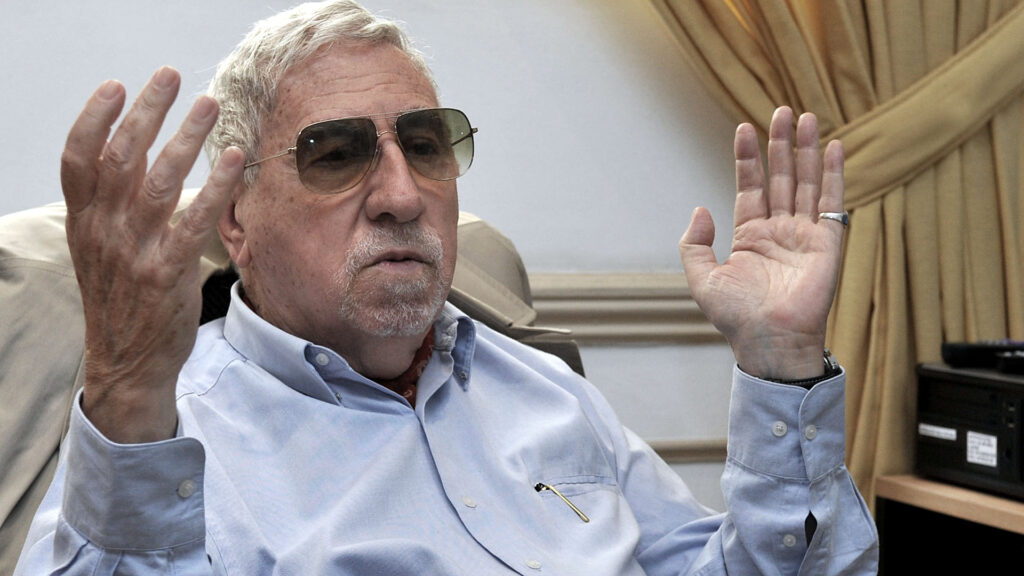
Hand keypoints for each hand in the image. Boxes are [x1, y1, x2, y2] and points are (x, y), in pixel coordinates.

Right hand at [61, 67, 242, 442]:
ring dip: (186, 137)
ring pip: (158, 180)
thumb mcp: (101, 251)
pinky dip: (216, 187)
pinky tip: (235, 160)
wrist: (127, 363)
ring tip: (209, 105)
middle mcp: (104, 231)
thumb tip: (134, 156)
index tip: (118, 86)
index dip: (94, 117)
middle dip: (148, 111)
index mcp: (83, 223)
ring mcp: (134, 252)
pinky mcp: (166, 274)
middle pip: (120, 156)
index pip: (77, 159)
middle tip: (171, 76)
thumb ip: (111, 206)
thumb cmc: (121, 300)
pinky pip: (193, 222)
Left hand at [678, 107, 844, 379]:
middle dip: (780, 145)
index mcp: (750, 236)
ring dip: (806, 151)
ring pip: (805, 182)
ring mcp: (803, 234)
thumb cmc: (736, 318)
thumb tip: (701, 208)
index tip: (744, 128)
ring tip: (806, 118)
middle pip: (780, 177)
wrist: (768, 342)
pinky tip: (834, 147)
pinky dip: (834, 174)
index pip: (750, 187)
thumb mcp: (702, 279)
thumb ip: (694, 243)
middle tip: (781, 111)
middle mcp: (778, 230)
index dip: (748, 158)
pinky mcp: (827, 243)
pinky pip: (831, 202)